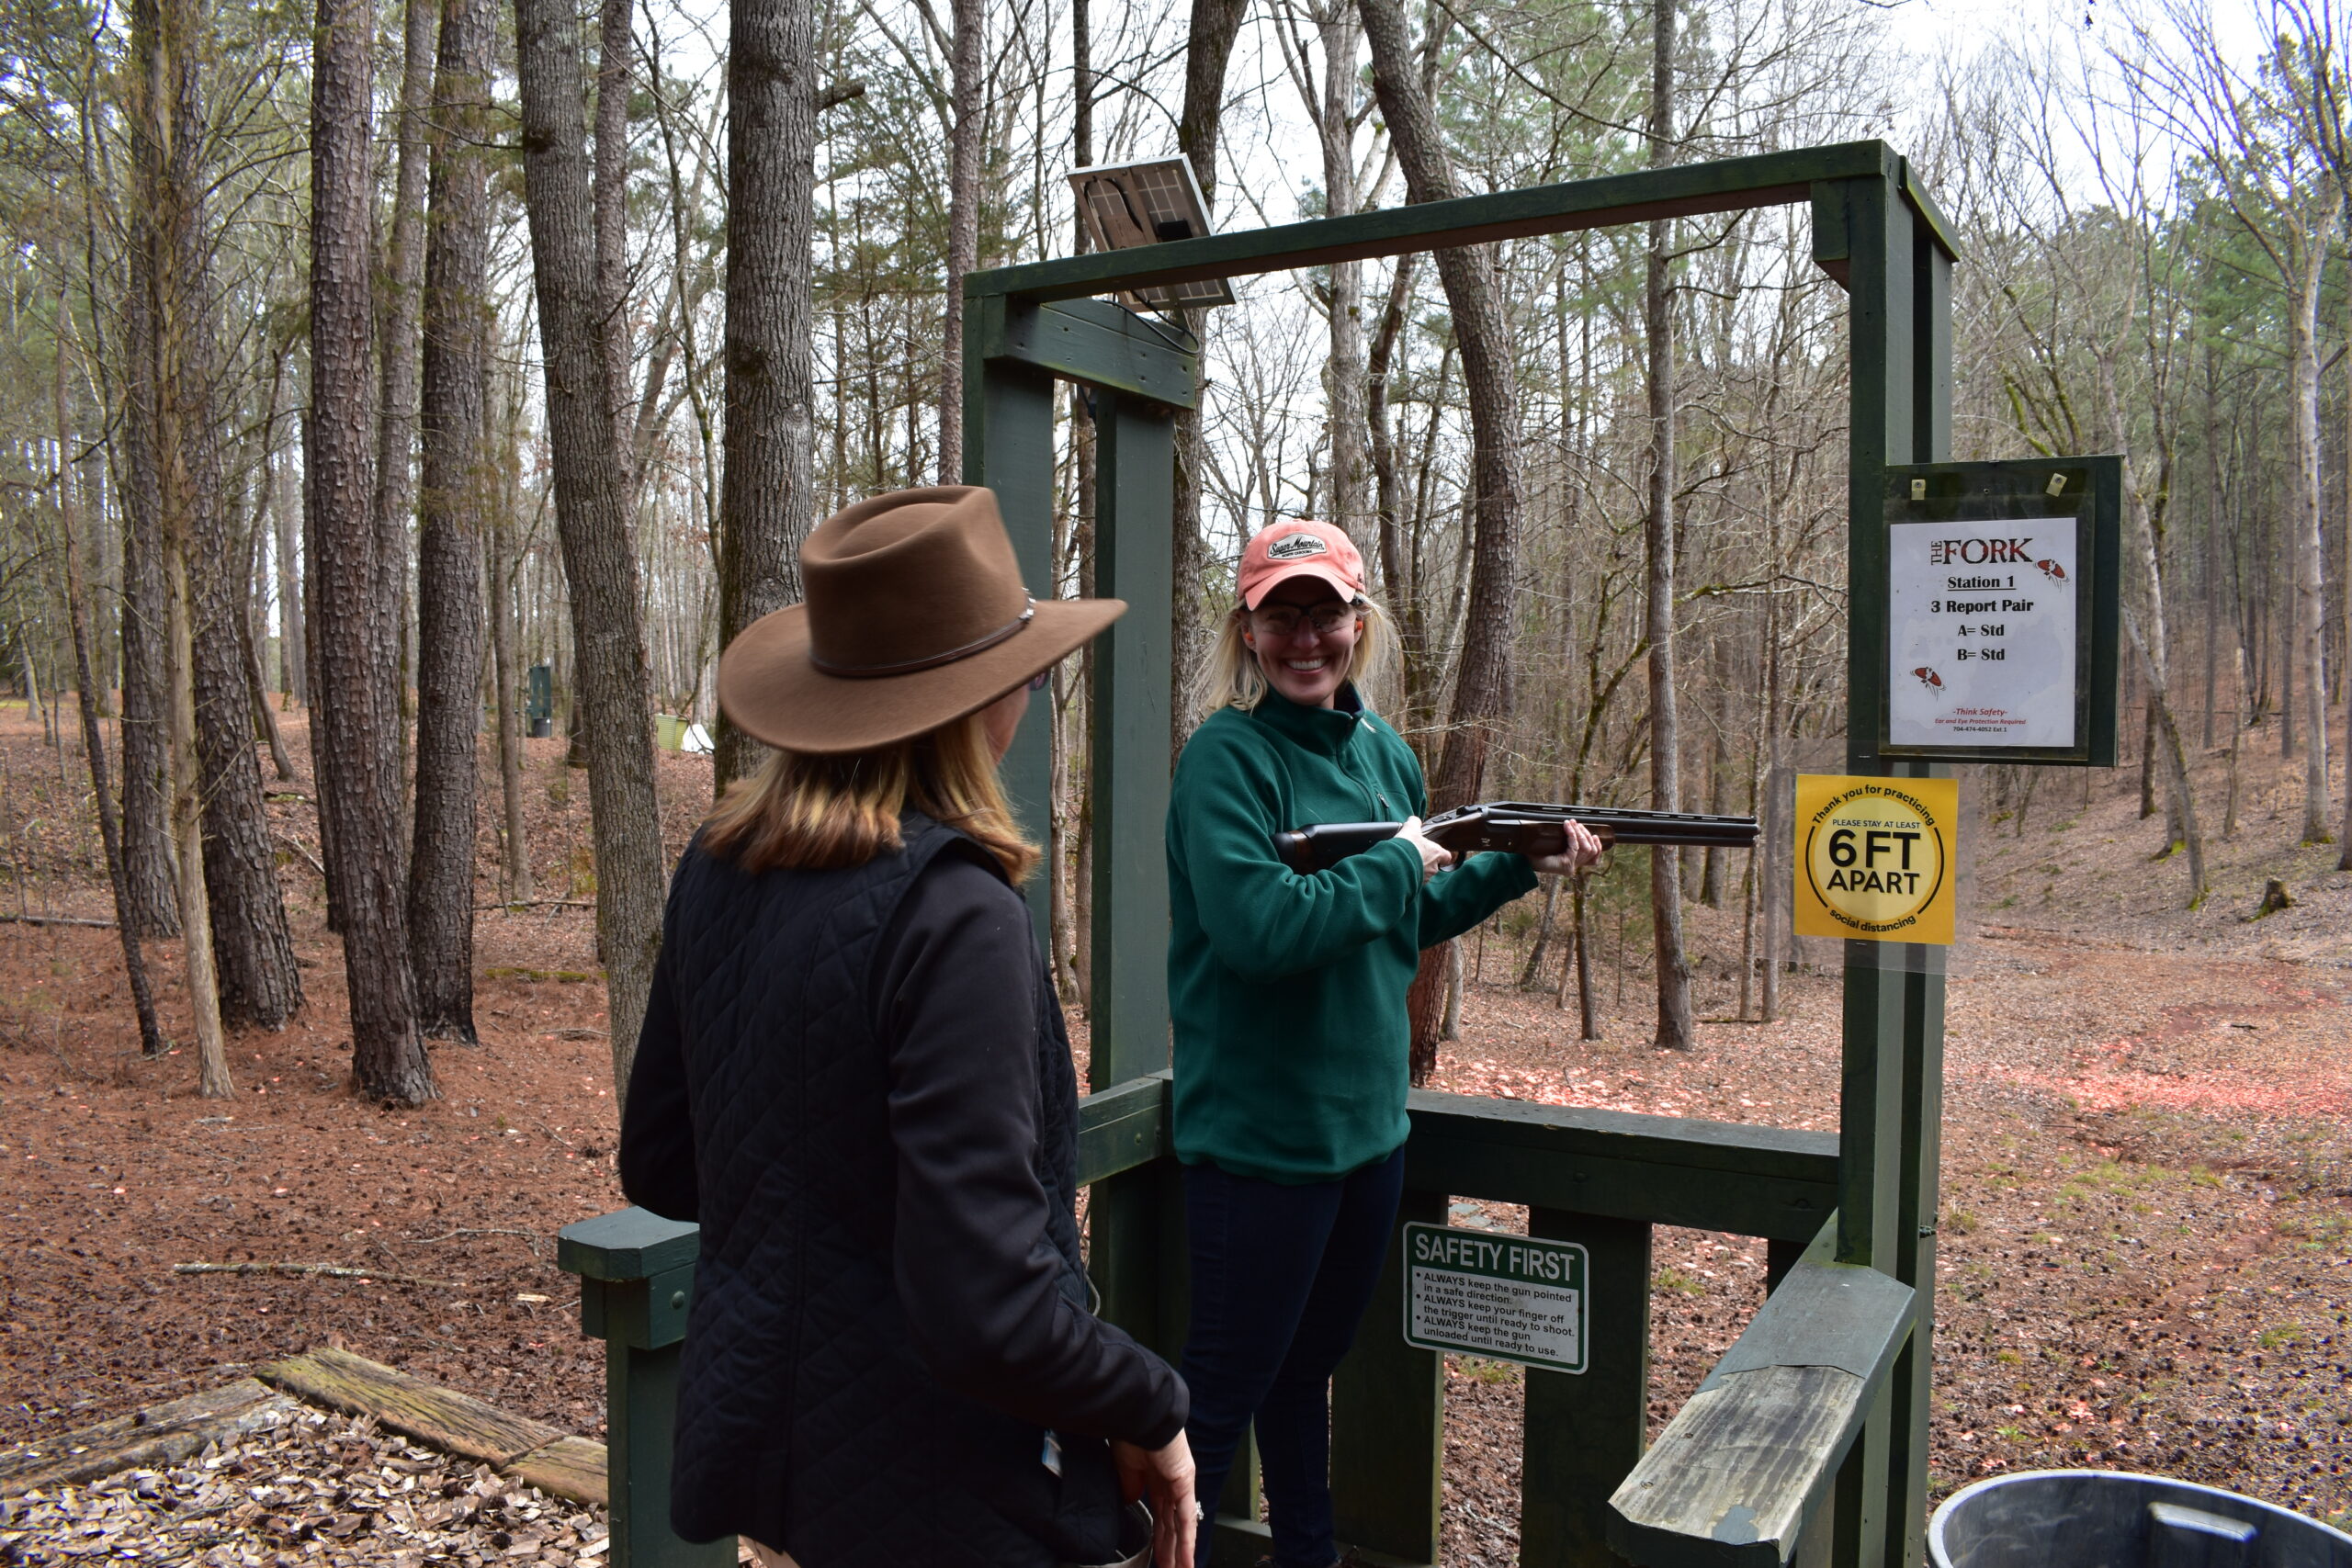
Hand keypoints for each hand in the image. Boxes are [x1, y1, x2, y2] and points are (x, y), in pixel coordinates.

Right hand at [1112, 1432, 1197, 1567]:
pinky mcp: (1184, 1483)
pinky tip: (1186, 1559)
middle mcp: (1173, 1483)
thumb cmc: (1130, 1433)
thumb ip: (1131, 1485)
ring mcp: (1181, 1484)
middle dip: (1170, 1550)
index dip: (1159, 1537)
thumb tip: (1131, 1501)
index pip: (1161, 1515)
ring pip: (1181, 1526)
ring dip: (1179, 1552)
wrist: (1139, 1415)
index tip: (1156, 1556)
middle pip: (1172, 1525)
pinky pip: (1186, 1518)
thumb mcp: (1125, 1465)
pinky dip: (1186, 1541)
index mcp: (1158, 1477)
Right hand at [1396, 815, 1454, 881]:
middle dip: (1426, 862)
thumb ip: (1415, 823)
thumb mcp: (1411, 828)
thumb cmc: (1407, 847)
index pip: (1447, 856)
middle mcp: (1433, 867)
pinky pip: (1415, 880)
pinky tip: (1402, 870)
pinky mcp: (1415, 884)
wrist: (1395, 863)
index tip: (1437, 853)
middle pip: (1434, 866)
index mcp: (1436, 853)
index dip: (1443, 855)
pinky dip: (1410, 876)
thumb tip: (1414, 820)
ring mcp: (1425, 877)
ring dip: (1418, 869)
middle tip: (1416, 856)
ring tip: (1407, 863)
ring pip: (1424, 874)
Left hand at [1528, 818, 1603, 875]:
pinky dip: (1572, 834)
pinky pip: (1574, 847)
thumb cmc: (1536, 853)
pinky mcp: (1565, 865)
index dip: (1596, 844)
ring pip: (1586, 848)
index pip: (1593, 857)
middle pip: (1591, 850)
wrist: (1524, 861)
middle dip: (1586, 834)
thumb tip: (1574, 824)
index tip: (1592, 832)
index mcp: (1572, 864)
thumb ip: (1567, 841)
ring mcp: (1570, 867)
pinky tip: (1567, 826)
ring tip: (1573, 824)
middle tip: (1578, 824)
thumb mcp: (1555, 846)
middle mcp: (1573, 867)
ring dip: (1580, 833)